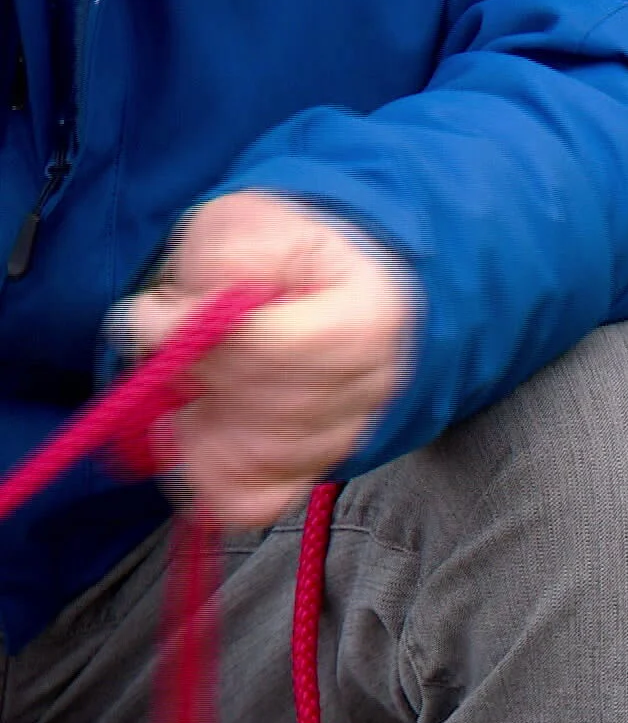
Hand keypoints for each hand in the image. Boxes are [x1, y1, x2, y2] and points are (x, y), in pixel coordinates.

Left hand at [121, 192, 415, 528]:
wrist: (324, 285)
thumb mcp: (251, 222)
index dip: (207, 336)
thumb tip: (191, 311)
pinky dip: (207, 471)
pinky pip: (252, 500)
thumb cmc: (286, 253)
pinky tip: (197, 424)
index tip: (158, 310)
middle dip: (200, 373)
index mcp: (372, 316)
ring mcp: (345, 436)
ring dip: (201, 416)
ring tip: (191, 372)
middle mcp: (374, 387)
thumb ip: (226, 257)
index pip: (286, 348)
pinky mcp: (309, 473)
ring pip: (259, 455)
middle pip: (269, 408)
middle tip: (172, 336)